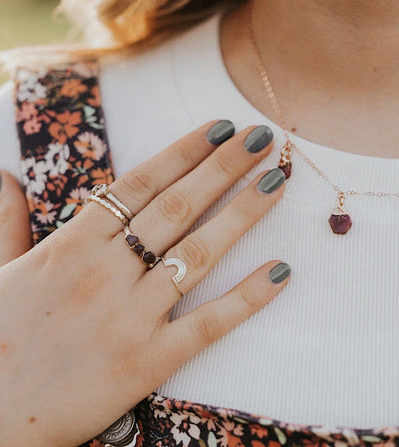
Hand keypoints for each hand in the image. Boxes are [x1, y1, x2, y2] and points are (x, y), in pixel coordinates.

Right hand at [0, 121, 290, 446]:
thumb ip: (6, 221)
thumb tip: (3, 176)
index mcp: (70, 246)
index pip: (140, 183)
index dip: (185, 151)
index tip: (220, 127)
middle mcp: (105, 272)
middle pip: (177, 206)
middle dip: (224, 167)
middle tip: (263, 138)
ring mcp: (130, 316)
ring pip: (199, 252)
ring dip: (243, 212)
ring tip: (277, 181)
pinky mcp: (148, 361)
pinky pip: (209, 322)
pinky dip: (249, 296)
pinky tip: (281, 270)